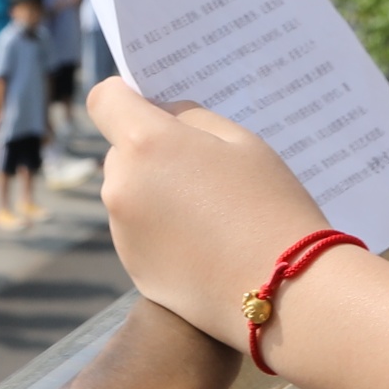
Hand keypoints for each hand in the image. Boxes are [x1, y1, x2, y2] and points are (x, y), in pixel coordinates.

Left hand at [87, 79, 327, 352]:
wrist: (284, 291)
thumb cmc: (269, 205)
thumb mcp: (241, 141)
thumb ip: (191, 119)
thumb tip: (164, 117)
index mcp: (145, 144)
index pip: (105, 100)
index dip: (126, 97)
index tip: (151, 105)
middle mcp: (121, 185)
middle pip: (122, 150)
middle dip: (151, 151)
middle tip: (202, 165)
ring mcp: (122, 232)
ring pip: (131, 193)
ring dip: (155, 192)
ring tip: (210, 211)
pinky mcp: (133, 269)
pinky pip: (139, 232)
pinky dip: (161, 230)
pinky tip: (205, 243)